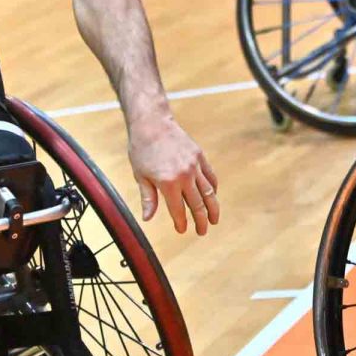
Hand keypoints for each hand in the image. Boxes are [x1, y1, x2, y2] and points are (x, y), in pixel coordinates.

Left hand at [126, 110, 219, 236]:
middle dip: (201, 220)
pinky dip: (213, 188)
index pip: (178, 209)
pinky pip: (210, 176)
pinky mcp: (199, 156)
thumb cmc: (142, 149)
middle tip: (202, 232)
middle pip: (197, 204)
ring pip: (208, 192)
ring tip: (214, 220)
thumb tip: (148, 218)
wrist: (152, 123)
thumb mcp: (140, 175)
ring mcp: (194, 165)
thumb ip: (148, 198)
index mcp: (168, 183)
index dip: (181, 222)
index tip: (182, 230)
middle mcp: (185, 176)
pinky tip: (213, 195)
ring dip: (212, 207)